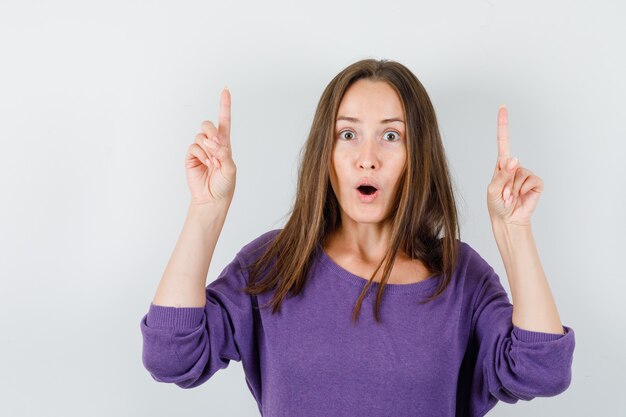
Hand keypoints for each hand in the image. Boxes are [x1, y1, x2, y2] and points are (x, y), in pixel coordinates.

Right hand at [185, 87, 236, 205]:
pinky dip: (200, 155)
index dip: (224, 105)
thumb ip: (224, 153)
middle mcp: (212, 144)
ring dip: (208, 148)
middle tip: (217, 147)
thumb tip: (214, 142)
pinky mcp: (191, 157)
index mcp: (225, 144)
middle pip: (208, 124)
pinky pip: (193, 147)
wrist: (212, 199)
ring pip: (200, 136)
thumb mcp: (230, 168)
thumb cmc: (225, 184)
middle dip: (211, 132)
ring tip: (213, 163)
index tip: (225, 89)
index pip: (224, 121)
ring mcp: (201, 150)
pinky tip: (206, 164)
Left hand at [487, 105, 543, 225]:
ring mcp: (525, 173)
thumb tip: (514, 159)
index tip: (503, 107)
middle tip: (504, 194)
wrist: (509, 220)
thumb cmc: (497, 204)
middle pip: (510, 163)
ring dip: (513, 189)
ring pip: (520, 174)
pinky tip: (521, 197)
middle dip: (505, 182)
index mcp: (501, 165)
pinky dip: (524, 191)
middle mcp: (514, 166)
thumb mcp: (493, 190)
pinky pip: (531, 181)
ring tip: (511, 196)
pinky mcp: (535, 182)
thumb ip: (502, 175)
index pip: (503, 141)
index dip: (503, 125)